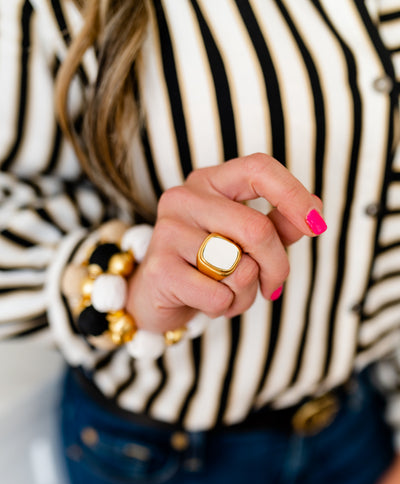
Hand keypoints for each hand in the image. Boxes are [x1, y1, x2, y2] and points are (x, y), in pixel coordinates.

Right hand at [127, 153, 325, 331]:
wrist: (156, 298)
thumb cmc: (206, 265)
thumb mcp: (245, 241)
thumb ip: (278, 225)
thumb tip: (316, 211)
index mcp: (209, 182)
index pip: (258, 169)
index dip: (293, 195)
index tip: (316, 225)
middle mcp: (184, 198)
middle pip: (257, 229)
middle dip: (276, 266)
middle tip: (272, 285)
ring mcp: (168, 231)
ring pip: (239, 267)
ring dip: (246, 292)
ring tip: (228, 292)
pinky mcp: (159, 269)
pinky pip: (218, 295)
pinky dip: (225, 308)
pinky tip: (208, 303)